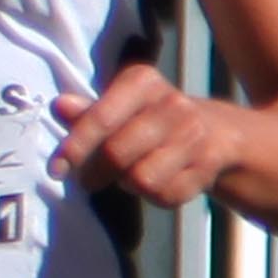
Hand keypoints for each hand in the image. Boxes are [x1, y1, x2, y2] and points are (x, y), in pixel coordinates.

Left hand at [49, 57, 247, 207]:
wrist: (221, 133)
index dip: (74, 148)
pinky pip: (164, 195)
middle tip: (90, 179)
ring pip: (141, 179)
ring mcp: (194, 134)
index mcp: (142, 81)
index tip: (56, 170)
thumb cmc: (151, 120)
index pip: (100, 119)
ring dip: (127, 184)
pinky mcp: (208, 164)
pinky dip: (154, 196)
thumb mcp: (119, 108)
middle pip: (117, 154)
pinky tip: (160, 180)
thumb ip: (88, 112)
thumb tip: (59, 105)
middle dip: (95, 173)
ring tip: (131, 173)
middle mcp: (173, 103)